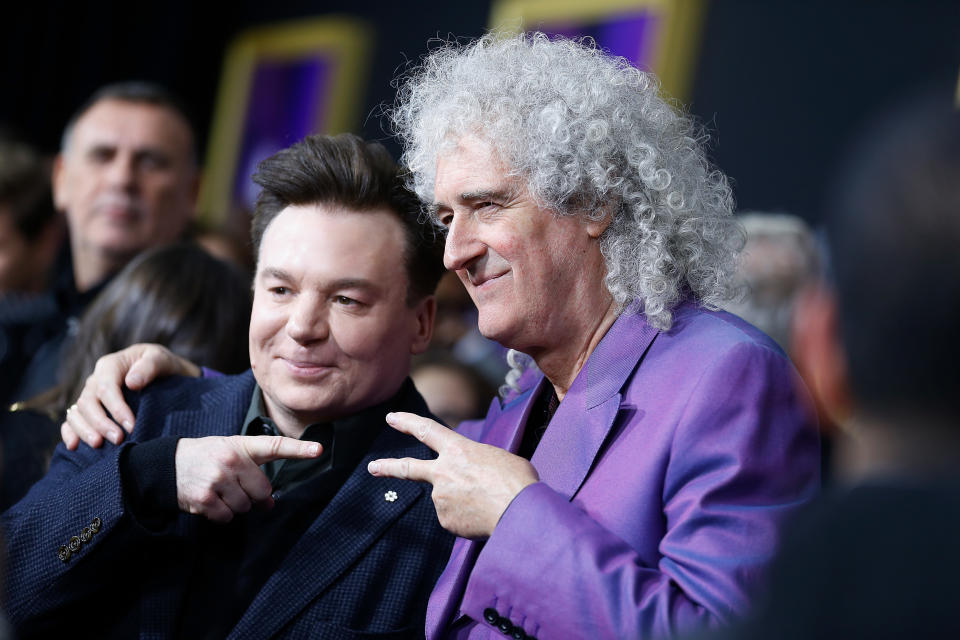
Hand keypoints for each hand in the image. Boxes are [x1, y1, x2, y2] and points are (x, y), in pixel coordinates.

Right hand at [61, 343, 201, 449]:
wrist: (166, 375)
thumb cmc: (163, 366)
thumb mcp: (161, 358)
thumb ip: (149, 366)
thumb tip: (131, 383)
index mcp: (110, 365)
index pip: (106, 388)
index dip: (116, 408)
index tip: (131, 426)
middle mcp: (95, 380)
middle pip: (88, 403)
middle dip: (101, 423)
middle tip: (118, 439)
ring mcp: (90, 396)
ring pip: (76, 413)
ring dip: (84, 431)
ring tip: (98, 445)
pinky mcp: (89, 410)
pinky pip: (71, 421)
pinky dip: (69, 433)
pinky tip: (74, 446)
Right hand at [176, 435, 321, 522]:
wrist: (166, 465)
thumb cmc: (207, 458)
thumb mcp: (231, 454)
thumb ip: (253, 472)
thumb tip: (270, 504)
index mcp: (241, 446)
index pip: (275, 445)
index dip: (298, 449)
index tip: (318, 450)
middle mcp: (231, 461)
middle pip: (262, 491)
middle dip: (253, 496)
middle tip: (236, 488)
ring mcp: (217, 480)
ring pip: (244, 507)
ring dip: (235, 506)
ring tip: (219, 492)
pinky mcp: (204, 498)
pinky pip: (226, 517)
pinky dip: (220, 515)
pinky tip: (209, 502)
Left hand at [367, 412, 538, 538]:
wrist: (518, 511)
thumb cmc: (516, 481)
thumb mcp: (498, 458)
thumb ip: (479, 464)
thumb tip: (476, 479)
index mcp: (458, 449)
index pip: (427, 430)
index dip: (407, 422)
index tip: (392, 417)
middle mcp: (442, 472)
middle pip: (409, 468)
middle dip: (388, 467)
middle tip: (372, 467)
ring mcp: (441, 498)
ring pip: (448, 499)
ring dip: (464, 502)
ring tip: (488, 504)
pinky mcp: (446, 520)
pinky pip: (455, 518)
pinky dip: (467, 519)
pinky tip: (483, 516)